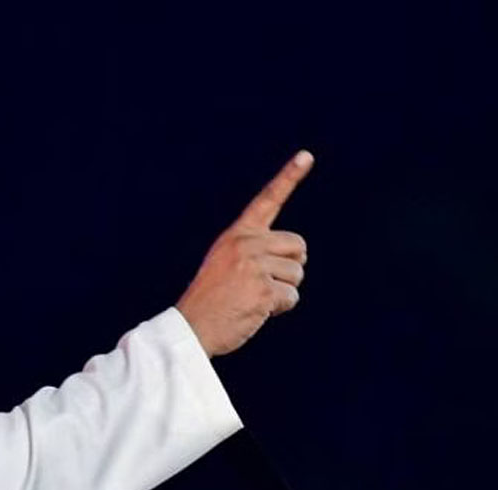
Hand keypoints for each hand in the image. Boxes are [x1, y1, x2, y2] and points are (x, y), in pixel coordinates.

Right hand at [176, 150, 312, 356]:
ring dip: (283, 292)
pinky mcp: (262, 290)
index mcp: (236, 234)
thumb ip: (256, 251)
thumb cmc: (211, 299)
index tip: (307, 155)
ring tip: (254, 299)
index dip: (289, 177)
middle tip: (265, 283)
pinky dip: (280, 309)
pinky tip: (256, 311)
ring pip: (297, 275)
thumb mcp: (226, 263)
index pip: (267, 201)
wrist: (191, 327)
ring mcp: (254, 266)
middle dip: (290, 267)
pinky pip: (291, 297)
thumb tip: (298, 254)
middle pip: (298, 246)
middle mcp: (246, 244)